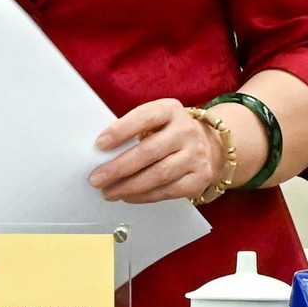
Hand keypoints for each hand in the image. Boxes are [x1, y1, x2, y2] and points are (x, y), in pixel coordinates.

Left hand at [88, 100, 223, 203]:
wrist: (210, 146)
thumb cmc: (171, 133)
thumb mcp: (157, 121)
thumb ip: (134, 131)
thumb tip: (102, 154)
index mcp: (170, 110)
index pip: (144, 117)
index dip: (120, 131)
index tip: (99, 144)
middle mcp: (186, 130)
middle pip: (149, 151)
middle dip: (119, 168)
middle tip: (97, 178)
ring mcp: (195, 155)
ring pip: (158, 175)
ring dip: (128, 186)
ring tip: (108, 191)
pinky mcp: (199, 178)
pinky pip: (167, 191)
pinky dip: (144, 196)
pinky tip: (128, 196)